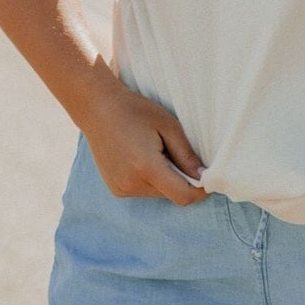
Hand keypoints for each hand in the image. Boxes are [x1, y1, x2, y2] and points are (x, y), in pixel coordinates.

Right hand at [83, 77, 208, 204]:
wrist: (97, 108)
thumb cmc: (135, 111)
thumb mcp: (168, 126)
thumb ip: (187, 155)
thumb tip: (204, 176)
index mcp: (146, 167)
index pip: (183, 196)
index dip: (200, 191)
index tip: (207, 177)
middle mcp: (131, 183)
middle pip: (171, 195)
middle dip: (182, 180)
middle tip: (175, 153)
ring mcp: (121, 189)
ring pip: (158, 194)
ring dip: (165, 180)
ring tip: (155, 152)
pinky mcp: (116, 189)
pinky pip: (143, 191)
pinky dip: (150, 180)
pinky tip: (141, 158)